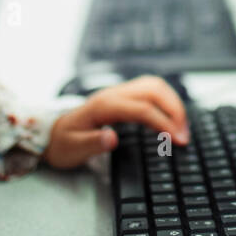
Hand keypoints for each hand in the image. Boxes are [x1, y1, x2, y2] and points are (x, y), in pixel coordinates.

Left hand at [44, 74, 188, 168]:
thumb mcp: (72, 149)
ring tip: (182, 127)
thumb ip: (92, 144)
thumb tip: (111, 139)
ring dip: (173, 103)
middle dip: (175, 110)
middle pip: (153, 90)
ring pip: (155, 85)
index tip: (177, 139)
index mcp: (103, 106)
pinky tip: (171, 117)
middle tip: (184, 135)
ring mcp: (119, 92)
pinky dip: (167, 101)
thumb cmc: (62, 143)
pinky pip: (151, 90)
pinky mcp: (123, 96)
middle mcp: (113, 94)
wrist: (50, 133)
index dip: (163, 122)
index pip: (142, 108)